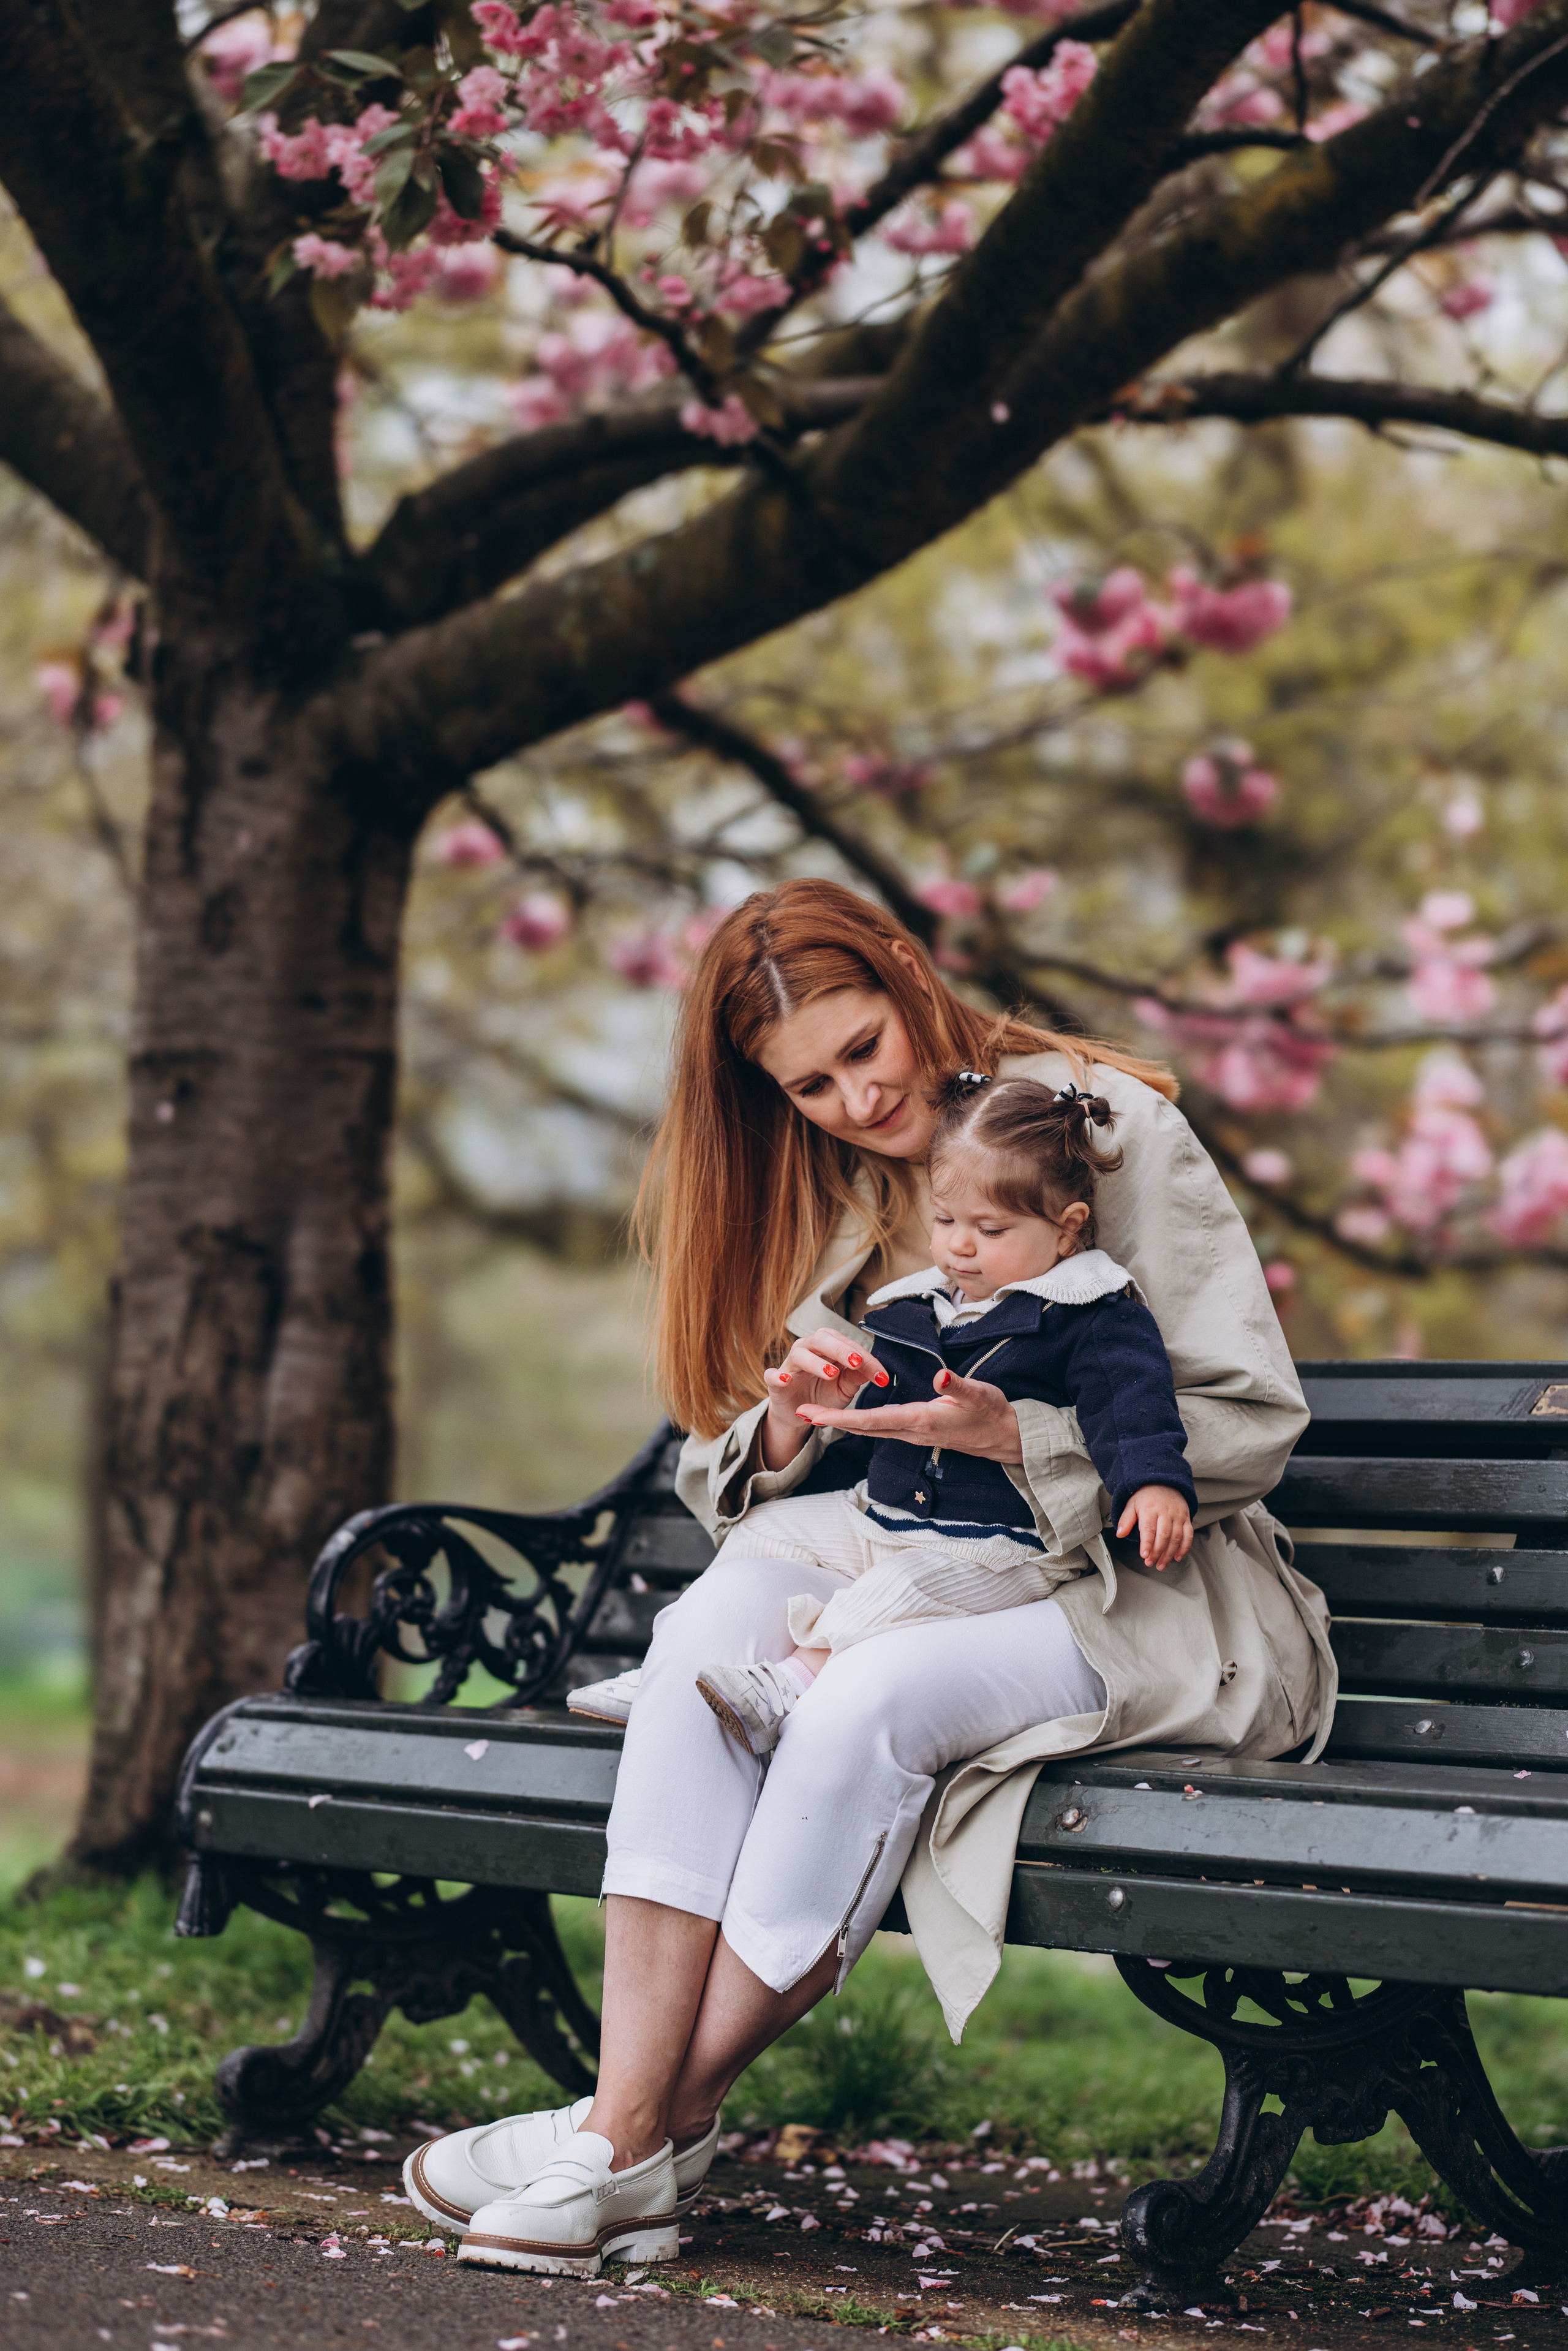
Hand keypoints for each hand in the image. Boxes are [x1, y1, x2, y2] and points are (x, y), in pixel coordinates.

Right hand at [760, 1325, 889, 1470]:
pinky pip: (772, 1375)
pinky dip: (777, 1376)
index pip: (848, 1345)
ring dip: (816, 1362)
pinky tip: (785, 1379)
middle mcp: (808, 1349)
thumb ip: (857, 1377)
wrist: (799, 1413)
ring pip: (800, 1353)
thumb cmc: (824, 1394)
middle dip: (841, 1349)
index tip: (882, 1377)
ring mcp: (790, 1364)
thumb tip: (878, 1371)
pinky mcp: (775, 1382)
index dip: (867, 1359)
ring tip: (832, 1373)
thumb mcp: (845, 1388)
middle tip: (857, 1362)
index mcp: (828, 1347)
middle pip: (822, 1339)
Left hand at [794, 1365, 1023, 1465]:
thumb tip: (939, 1375)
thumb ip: (959, 1385)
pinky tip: (849, 1418)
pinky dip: (860, 1423)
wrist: (1005, 1437)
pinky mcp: (918, 1431)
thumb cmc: (992, 1413)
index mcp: (921, 1419)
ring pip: (870, 1429)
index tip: (816, 1415)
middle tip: (799, 1413)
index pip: (873, 1420)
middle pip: (863, 1427)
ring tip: (815, 1416)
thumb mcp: (980, 1394)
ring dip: (841, 1423)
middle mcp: (912, 1430)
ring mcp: (914, 1433)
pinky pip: (881, 1428)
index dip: (842, 1417)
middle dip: (831, 1422)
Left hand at [1116, 1484, 1192, 1569]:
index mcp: (1150, 1509)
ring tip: (1161, 1565)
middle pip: (1163, 1535)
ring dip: (1169, 1554)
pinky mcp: (1186, 1519)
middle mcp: (1165, 1512)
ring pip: (1176, 1538)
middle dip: (1157, 1552)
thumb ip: (1126, 1520)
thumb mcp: (1131, 1504)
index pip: (1149, 1528)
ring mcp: (1177, 1516)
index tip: (1144, 1555)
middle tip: (1150, 1563)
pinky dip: (1184, 1548)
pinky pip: (1189, 1535)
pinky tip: (1177, 1557)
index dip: (1147, 1543)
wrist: (1164, 1483)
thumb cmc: (1145, 1497)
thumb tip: (1120, 1534)